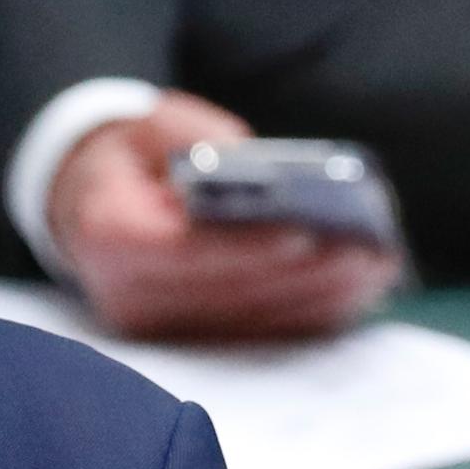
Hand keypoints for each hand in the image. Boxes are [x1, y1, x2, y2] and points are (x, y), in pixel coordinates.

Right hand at [48, 91, 402, 344]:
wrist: (94, 206)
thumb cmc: (135, 158)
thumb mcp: (152, 124)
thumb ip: (196, 138)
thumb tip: (256, 170)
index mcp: (108, 234)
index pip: (181, 251)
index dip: (245, 248)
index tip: (305, 235)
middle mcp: (128, 296)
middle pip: (228, 295)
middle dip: (301, 274)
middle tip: (364, 250)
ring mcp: (161, 331)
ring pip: (253, 324)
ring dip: (319, 298)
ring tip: (375, 265)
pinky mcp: (192, 344)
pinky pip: (262, 336)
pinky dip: (312, 314)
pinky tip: (358, 289)